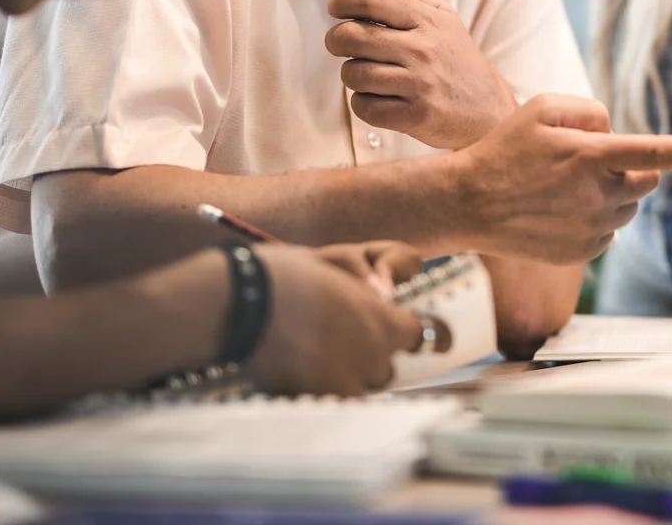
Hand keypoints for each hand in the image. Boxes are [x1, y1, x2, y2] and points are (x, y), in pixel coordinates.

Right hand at [244, 244, 425, 395]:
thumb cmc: (286, 275)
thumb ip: (367, 285)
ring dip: (343, 378)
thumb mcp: (337, 263)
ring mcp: (347, 383)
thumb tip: (384, 293)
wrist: (242, 303)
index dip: (422, 335)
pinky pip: (329, 406)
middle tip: (336, 342)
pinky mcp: (317, 403)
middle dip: (368, 358)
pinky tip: (292, 377)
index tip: (429, 339)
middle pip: (385, 367)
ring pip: (357, 388)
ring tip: (309, 357)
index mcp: (384, 320)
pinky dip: (316, 394)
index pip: (423, 335)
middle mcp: (373, 355)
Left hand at [327, 0, 514, 148]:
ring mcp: (419, 84)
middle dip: (336, 40)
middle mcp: (423, 50)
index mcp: (429, 20)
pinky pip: (362, 106)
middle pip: (351, 36)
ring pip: (352, 73)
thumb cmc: (456, 61)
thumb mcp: (444, 17)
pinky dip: (364, 103)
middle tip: (342, 44)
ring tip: (371, 75)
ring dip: (353, 74)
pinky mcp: (413, 115)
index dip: (343, 1)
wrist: (488, 111)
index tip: (338, 7)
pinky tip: (381, 98)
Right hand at [456, 94, 671, 263]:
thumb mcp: (541, 108)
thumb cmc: (504, 150)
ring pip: (628, 209)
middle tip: (589, 164)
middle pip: (647, 182)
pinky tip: (556, 214)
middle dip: (632, 172)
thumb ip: (589, 110)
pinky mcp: (584, 253)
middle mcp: (600, 195)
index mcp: (594, 156)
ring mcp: (593, 229)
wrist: (467, 205)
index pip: (658, 153)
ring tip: (562, 190)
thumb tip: (616, 132)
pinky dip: (593, 222)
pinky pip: (608, 234)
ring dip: (611, 196)